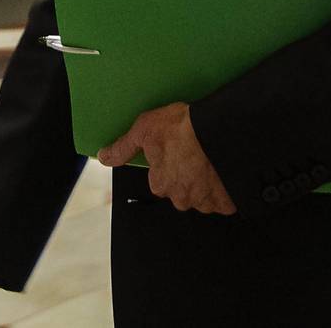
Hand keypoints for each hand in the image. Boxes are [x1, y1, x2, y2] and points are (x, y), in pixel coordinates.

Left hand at [97, 102, 235, 214]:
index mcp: (160, 184)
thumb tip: (104, 157)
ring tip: (211, 160)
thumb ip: (123, 147)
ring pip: (203, 196)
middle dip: (188, 177)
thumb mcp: (146, 128)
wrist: (216, 129)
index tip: (179, 151)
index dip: (170, 164)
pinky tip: (224, 172)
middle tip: (196, 154)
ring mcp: (205, 202)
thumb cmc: (182, 127)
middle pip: (182, 191)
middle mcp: (180, 198)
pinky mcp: (226, 203)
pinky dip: (224, 190)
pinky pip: (224, 201)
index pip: (162, 180)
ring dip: (207, 184)